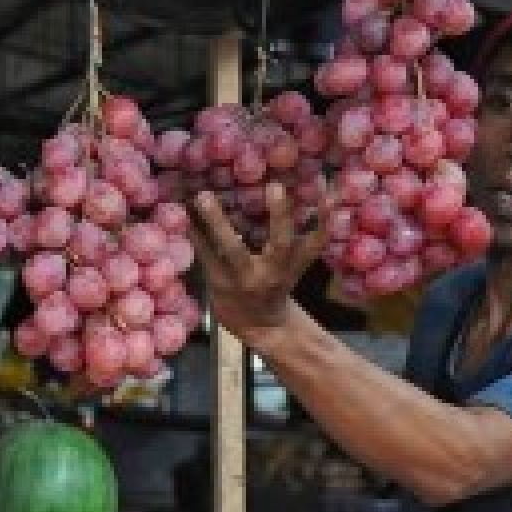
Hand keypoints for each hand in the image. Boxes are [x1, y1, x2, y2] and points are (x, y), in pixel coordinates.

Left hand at [191, 182, 325, 350]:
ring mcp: (246, 279)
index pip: (316, 239)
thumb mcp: (300, 259)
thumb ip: (313, 228)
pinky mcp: (219, 283)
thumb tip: (328, 191)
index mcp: (294, 264)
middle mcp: (273, 272)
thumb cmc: (279, 281)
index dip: (325, 216)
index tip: (326, 186)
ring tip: (203, 196)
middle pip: (280, 243)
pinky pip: (206, 254)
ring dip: (217, 221)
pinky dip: (194, 233)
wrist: (259, 325)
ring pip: (233, 248)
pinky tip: (183, 213)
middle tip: (273, 185)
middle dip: (279, 214)